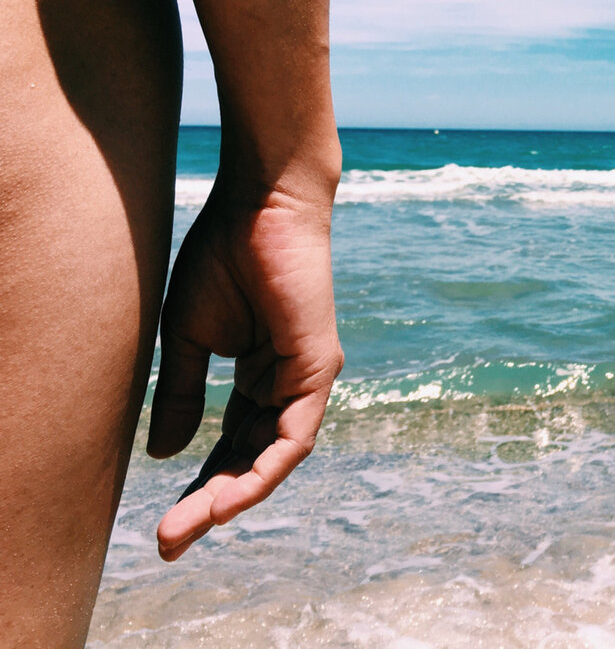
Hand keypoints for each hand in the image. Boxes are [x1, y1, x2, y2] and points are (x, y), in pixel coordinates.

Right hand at [147, 185, 342, 560]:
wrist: (260, 206)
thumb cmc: (224, 258)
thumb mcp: (188, 337)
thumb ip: (182, 393)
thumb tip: (165, 454)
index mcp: (257, 376)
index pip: (229, 444)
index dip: (197, 484)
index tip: (160, 523)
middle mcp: (286, 384)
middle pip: (249, 459)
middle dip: (208, 503)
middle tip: (167, 543)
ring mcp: (307, 378)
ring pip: (272, 457)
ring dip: (231, 497)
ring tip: (188, 530)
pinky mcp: (319, 367)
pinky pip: (294, 435)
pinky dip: (264, 469)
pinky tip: (230, 498)